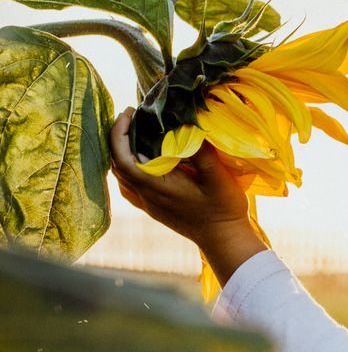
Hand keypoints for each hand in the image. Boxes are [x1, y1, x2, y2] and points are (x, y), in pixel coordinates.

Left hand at [110, 108, 266, 284]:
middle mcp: (147, 196)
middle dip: (119, 138)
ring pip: (122, 177)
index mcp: (157, 186)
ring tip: (135, 134)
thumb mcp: (217, 177)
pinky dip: (128, 170)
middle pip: (117, 165)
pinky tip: (140, 162)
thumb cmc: (223, 208)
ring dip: (122, 153)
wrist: (224, 239)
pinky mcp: (154, 209)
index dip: (119, 133)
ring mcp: (149, 205)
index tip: (128, 112)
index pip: (123, 158)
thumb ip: (200, 151)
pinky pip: (130, 187)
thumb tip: (187, 127)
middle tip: (132, 117)